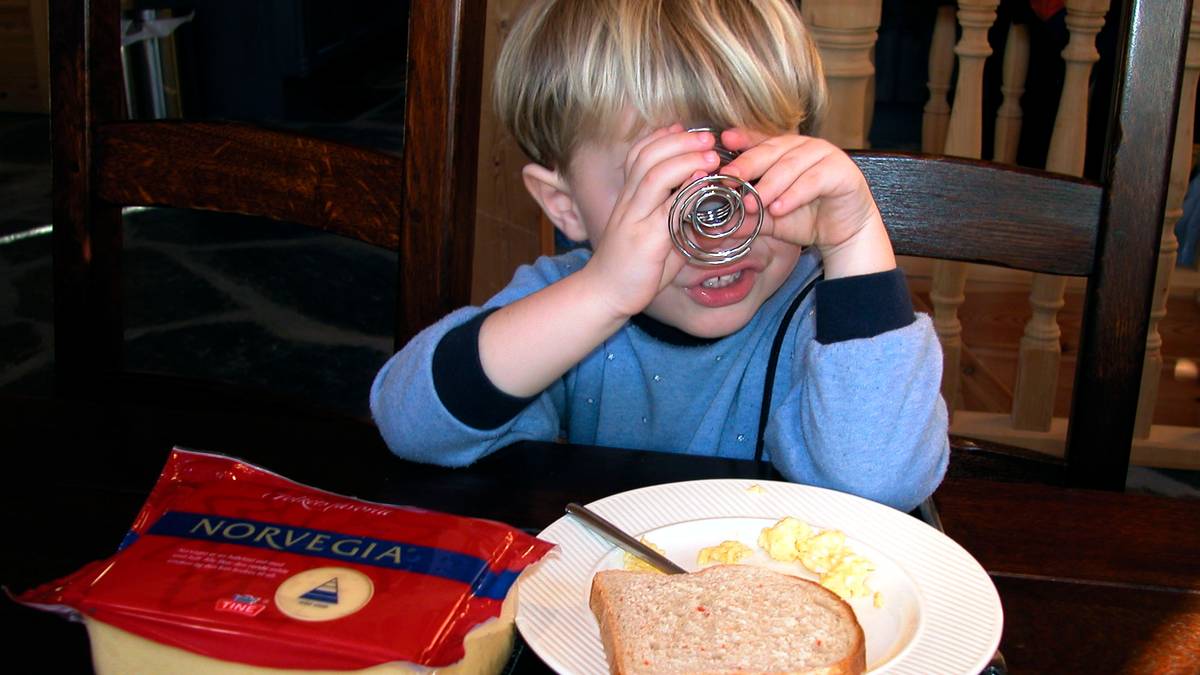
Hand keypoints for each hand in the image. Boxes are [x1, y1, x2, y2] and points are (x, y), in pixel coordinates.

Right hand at [582, 124, 720, 317]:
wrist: (605, 294)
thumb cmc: (634, 267)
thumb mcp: (658, 237)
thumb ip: (678, 220)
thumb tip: (708, 210)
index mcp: (629, 198)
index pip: (639, 154)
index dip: (661, 136)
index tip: (684, 128)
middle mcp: (629, 203)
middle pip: (647, 157)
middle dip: (679, 141)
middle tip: (708, 138)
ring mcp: (634, 220)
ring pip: (654, 176)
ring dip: (685, 160)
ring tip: (711, 155)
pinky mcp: (644, 240)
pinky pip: (665, 210)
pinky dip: (686, 193)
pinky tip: (702, 185)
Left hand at [719, 130, 894, 277]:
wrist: (844, 233)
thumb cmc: (807, 218)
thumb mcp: (771, 219)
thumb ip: (748, 217)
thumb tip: (718, 224)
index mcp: (784, 151)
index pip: (760, 141)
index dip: (743, 140)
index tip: (724, 140)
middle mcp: (803, 147)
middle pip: (772, 150)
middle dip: (748, 165)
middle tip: (730, 179)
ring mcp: (825, 155)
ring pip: (791, 164)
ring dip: (770, 184)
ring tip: (754, 203)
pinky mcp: (842, 170)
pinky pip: (814, 179)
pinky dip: (795, 194)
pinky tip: (780, 208)